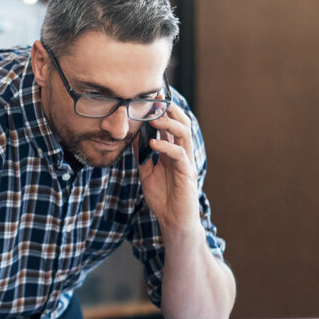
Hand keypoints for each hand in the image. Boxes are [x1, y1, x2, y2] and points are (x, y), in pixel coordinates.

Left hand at [138, 103, 200, 239]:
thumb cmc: (162, 197)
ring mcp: (186, 162)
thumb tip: (131, 137)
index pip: (170, 124)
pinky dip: (166, 146)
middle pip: (181, 123)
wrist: (173, 221)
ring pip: (184, 134)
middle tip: (155, 100)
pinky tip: (153, 143)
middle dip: (169, 110)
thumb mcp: (146, 172)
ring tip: (154, 119)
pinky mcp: (187, 173)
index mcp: (172, 151)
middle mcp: (181, 152)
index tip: (151, 96)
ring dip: (169, 124)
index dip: (162, 110)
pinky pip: (179, 154)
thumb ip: (141, 155)